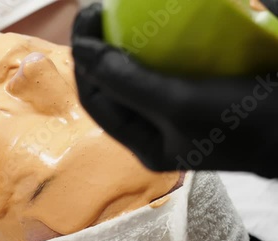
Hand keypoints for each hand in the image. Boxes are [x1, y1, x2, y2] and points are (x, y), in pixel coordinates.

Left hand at [71, 3, 277, 177]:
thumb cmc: (241, 121)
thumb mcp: (179, 105)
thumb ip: (129, 83)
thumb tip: (85, 53)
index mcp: (142, 143)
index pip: (95, 100)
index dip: (83, 61)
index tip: (85, 22)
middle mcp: (151, 130)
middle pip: (108, 87)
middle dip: (94, 50)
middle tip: (95, 11)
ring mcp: (170, 111)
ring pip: (129, 76)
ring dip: (116, 45)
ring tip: (111, 14)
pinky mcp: (188, 92)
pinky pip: (155, 67)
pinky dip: (145, 46)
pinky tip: (145, 25)